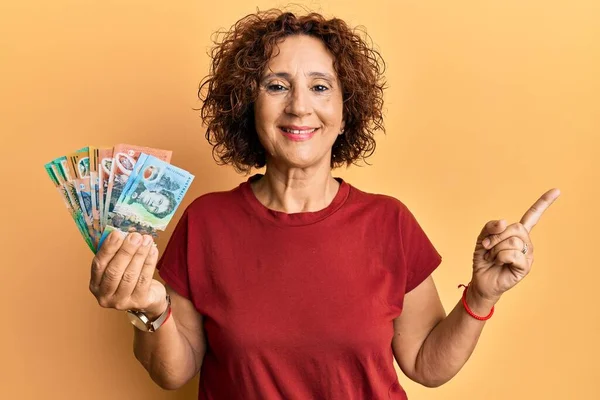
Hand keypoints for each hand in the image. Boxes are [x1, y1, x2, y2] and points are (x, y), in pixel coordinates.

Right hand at [89, 231, 166, 318]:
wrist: (149, 298)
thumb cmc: (130, 277)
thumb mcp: (119, 266)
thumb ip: (117, 252)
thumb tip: (125, 232)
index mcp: (95, 284)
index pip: (98, 265)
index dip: (108, 249)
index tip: (117, 234)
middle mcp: (104, 296)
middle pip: (114, 271)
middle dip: (126, 251)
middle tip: (135, 236)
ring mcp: (121, 302)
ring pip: (130, 275)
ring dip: (139, 255)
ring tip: (146, 240)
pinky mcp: (139, 302)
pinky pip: (144, 279)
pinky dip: (149, 263)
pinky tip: (153, 250)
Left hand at [469, 188, 560, 304]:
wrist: (480, 280)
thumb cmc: (484, 259)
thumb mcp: (483, 238)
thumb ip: (490, 227)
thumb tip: (504, 222)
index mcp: (517, 233)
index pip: (532, 216)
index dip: (543, 203)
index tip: (556, 191)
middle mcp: (526, 242)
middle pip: (515, 227)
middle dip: (496, 236)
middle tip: (488, 246)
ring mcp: (527, 254)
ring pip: (513, 241)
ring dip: (496, 248)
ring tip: (493, 257)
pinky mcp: (525, 266)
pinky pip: (512, 254)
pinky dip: (500, 257)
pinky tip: (499, 263)